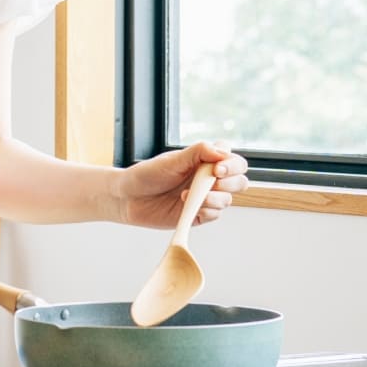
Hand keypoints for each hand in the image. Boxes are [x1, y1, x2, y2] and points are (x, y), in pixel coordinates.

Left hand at [112, 142, 245, 229]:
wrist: (127, 197)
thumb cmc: (147, 174)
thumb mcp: (172, 159)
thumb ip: (198, 152)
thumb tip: (223, 151)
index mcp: (205, 161)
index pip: (233, 160)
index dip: (233, 164)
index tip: (218, 169)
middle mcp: (208, 179)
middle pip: (239, 181)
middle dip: (231, 182)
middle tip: (213, 183)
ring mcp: (204, 198)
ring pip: (227, 199)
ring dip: (215, 198)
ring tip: (191, 196)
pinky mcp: (198, 215)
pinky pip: (214, 215)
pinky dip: (206, 211)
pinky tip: (188, 206)